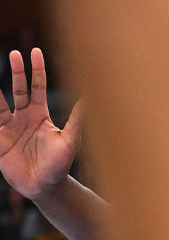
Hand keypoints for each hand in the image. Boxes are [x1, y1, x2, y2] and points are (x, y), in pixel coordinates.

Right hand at [0, 49, 81, 200]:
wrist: (45, 187)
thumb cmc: (60, 165)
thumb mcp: (70, 141)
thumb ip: (77, 120)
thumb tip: (90, 98)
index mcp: (41, 116)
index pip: (37, 88)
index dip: (37, 70)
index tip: (35, 52)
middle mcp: (24, 118)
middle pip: (18, 89)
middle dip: (17, 72)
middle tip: (14, 53)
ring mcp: (9, 128)